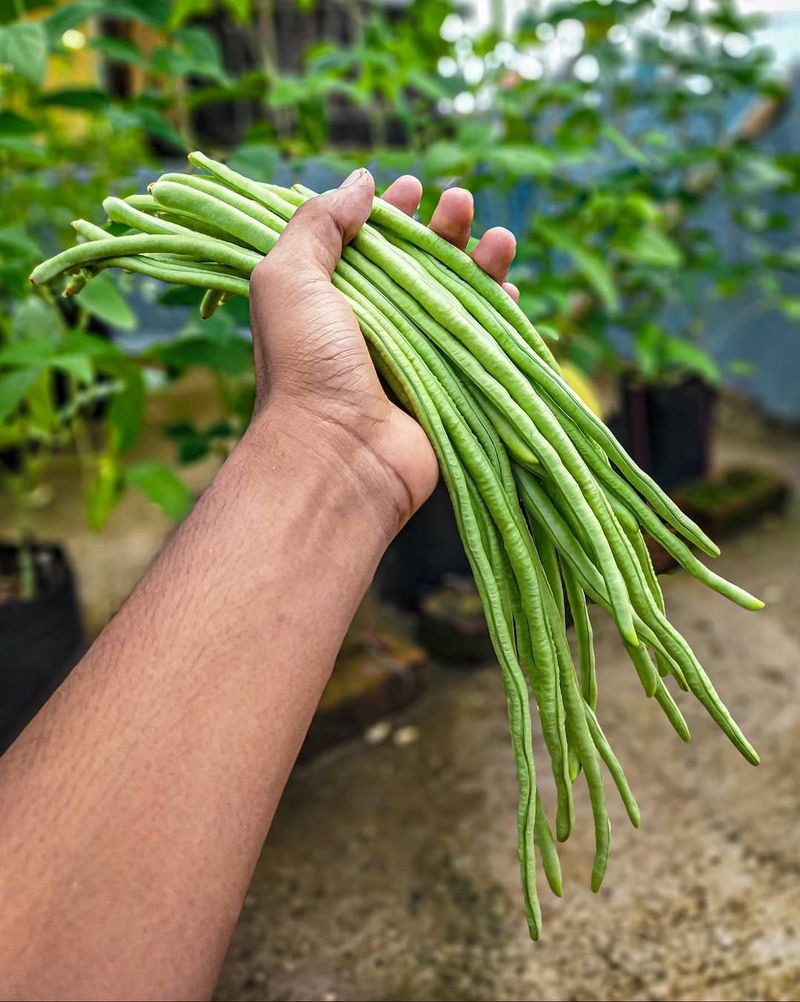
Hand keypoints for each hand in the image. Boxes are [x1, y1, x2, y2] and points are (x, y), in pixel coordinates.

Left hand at [248, 169, 517, 531]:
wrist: (338, 454)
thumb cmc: (305, 366)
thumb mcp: (288, 278)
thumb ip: (317, 224)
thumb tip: (360, 182)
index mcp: (330, 299)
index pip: (366, 243)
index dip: (390, 212)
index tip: (410, 185)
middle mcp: (372, 325)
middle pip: (417, 264)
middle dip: (442, 229)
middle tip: (460, 201)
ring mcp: (412, 356)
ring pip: (455, 299)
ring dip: (479, 264)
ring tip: (499, 237)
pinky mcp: (447, 385)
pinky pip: (481, 342)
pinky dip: (499, 315)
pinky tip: (512, 291)